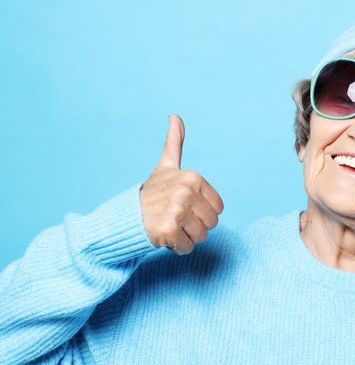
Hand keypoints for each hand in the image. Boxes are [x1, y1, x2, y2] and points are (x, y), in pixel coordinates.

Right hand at [140, 115, 223, 254]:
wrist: (126, 216)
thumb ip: (174, 143)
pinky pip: (187, 247)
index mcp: (192, 178)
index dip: (203, 212)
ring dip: (186, 237)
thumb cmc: (152, 193)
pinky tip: (164, 237)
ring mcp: (176, 211)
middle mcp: (185, 192)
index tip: (184, 206)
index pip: (218, 208)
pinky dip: (178, 247)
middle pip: (212, 223)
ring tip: (170, 226)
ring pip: (201, 236)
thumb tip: (175, 117)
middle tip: (176, 218)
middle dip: (196, 226)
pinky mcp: (168, 230)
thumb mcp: (166, 167)